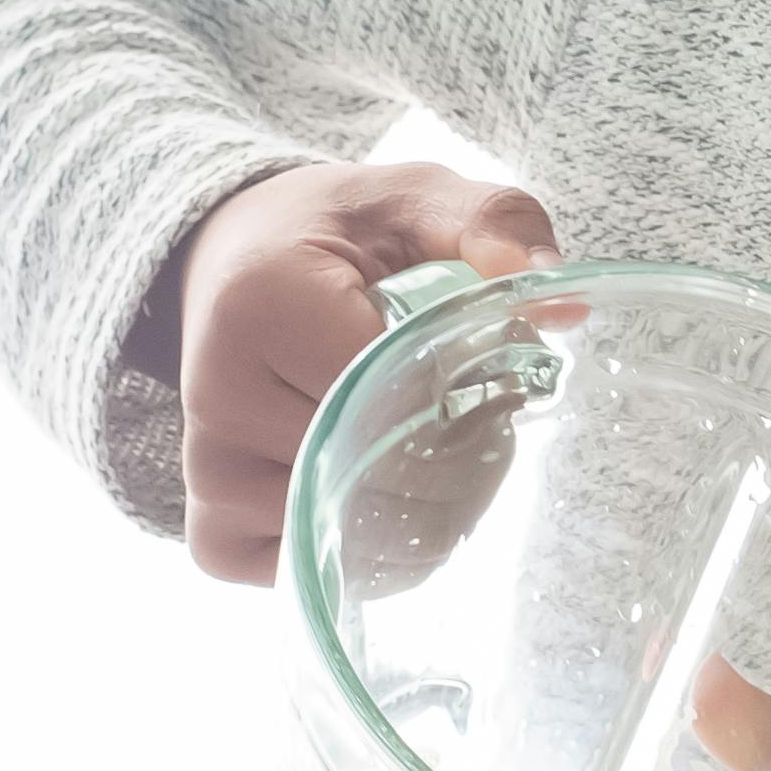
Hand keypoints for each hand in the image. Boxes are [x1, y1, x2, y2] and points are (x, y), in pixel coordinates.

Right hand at [140, 159, 557, 584]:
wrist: (235, 259)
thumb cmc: (338, 233)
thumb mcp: (416, 199)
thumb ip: (494, 223)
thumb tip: (562, 311)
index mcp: (263, 303)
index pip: (394, 391)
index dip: (466, 398)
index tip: (498, 379)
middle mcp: (216, 395)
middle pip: (371, 470)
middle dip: (449, 461)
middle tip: (479, 424)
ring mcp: (207, 472)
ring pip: (345, 532)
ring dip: (412, 514)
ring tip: (427, 450)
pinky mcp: (210, 527)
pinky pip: (300, 571)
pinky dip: (358, 550)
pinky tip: (375, 491)